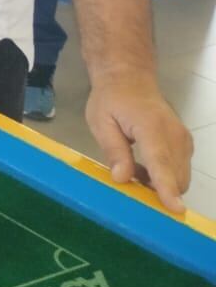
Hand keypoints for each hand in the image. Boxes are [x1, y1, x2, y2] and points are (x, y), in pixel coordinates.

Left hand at [84, 74, 192, 212]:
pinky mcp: (185, 143)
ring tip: (132, 171)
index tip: (175, 208)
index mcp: (151, 128)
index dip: (166, 187)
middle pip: (176, 176)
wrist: (130, 78)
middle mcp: (175, 135)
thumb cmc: (111, 99)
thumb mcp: (101, 122)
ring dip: (161, 184)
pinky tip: (142, 168)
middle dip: (161, 192)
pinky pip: (180, 168)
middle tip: (132, 191)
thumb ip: (114, 150)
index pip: (160, 162)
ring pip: (180, 175)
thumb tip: (122, 178)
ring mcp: (183, 139)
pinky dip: (165, 176)